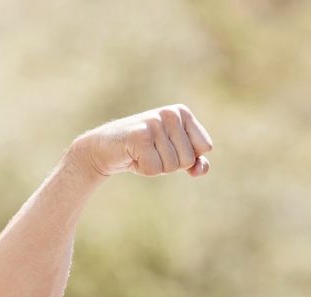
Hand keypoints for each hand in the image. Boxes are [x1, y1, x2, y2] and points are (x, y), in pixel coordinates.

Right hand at [70, 105, 213, 177]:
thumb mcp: (173, 155)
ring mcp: (154, 123)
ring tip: (142, 153)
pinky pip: (154, 169)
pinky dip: (143, 169)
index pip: (205, 146)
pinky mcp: (139, 135)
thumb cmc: (144, 151)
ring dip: (156, 167)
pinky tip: (133, 156)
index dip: (189, 156)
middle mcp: (170, 113)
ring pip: (172, 166)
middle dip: (170, 164)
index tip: (168, 148)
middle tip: (152, 152)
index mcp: (182, 112)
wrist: (104, 149)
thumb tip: (200, 169)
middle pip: (188, 159)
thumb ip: (195, 162)